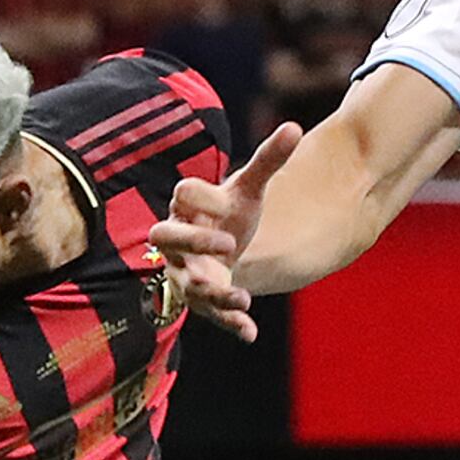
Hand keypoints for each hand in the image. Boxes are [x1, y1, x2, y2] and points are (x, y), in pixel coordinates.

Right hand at [151, 119, 302, 340]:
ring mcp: (185, 272)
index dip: (201, 198)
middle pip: (164, 237)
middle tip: (228, 245)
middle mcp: (177, 241)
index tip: (227, 201)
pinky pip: (209, 313)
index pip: (183, 195)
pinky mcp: (201, 299)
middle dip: (192, 242)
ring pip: (187, 284)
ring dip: (213, 293)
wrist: (224, 248)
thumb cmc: (230, 214)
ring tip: (241, 298)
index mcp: (187, 206)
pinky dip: (229, 323)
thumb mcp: (249, 190)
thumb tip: (294, 127)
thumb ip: (268, 162)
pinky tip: (250, 332)